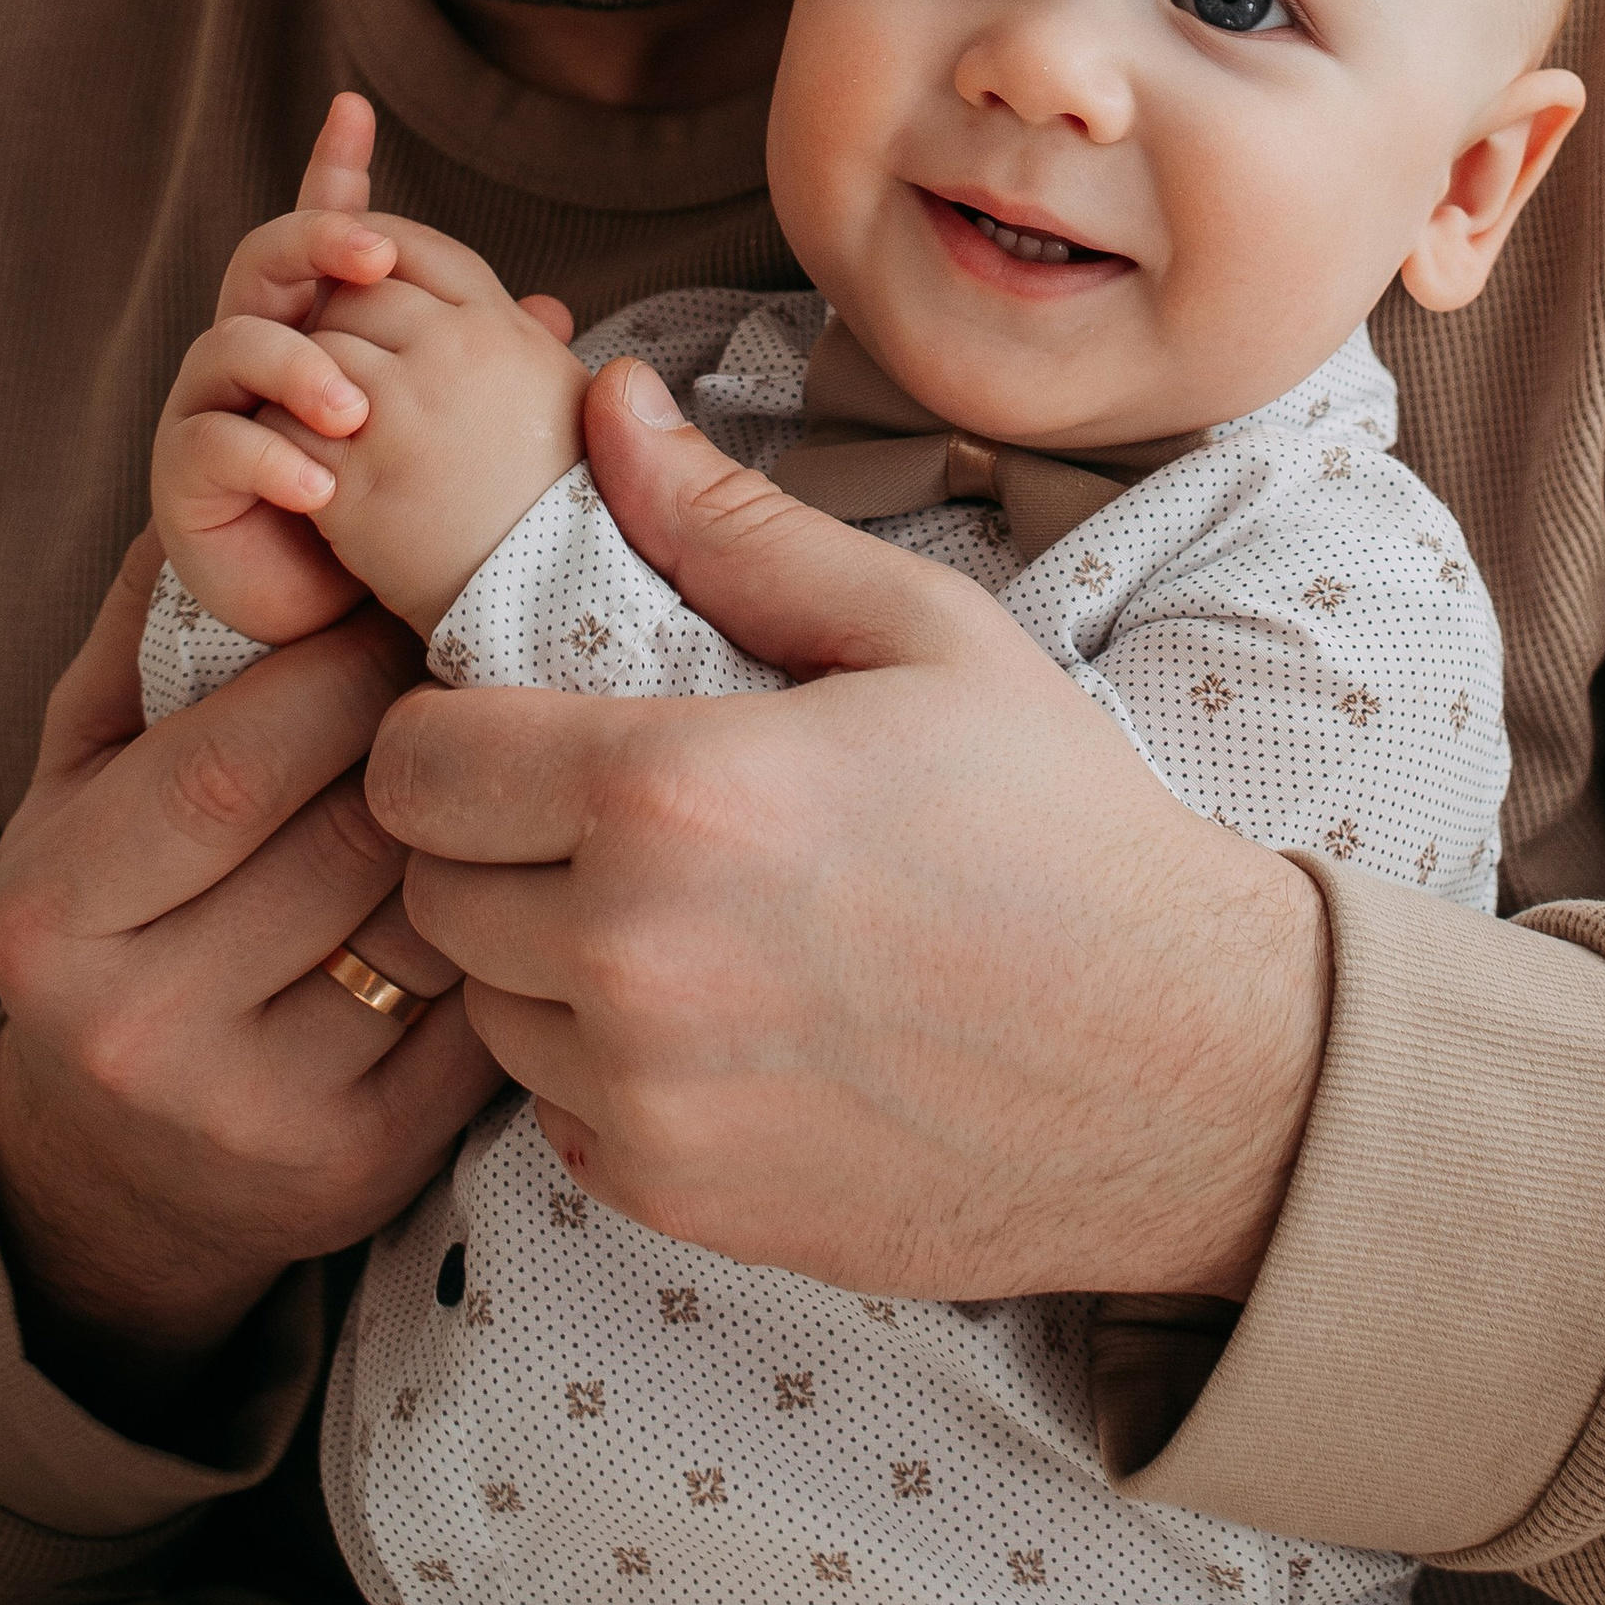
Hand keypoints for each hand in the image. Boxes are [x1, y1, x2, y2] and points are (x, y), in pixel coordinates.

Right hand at [0, 532, 503, 1402]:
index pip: (243, 754)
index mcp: (54, 904)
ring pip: (432, 919)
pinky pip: (481, 1016)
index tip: (414, 607)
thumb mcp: (88, 764)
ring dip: (498, 825)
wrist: (117, 1168)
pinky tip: (531, 877)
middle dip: (445, 733)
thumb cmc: (121, 902)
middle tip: (506, 661)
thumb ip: (151, 622)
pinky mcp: (356, 1171)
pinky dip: (521, 931)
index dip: (354, 663)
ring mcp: (246, 1113)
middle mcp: (133, 1024)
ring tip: (524, 759)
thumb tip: (239, 461)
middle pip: (354, 833)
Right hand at [154, 91, 580, 638]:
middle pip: (266, 258)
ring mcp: (214, 406)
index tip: (354, 108)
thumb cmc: (392, 510)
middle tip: (375, 257)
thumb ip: (483, 367)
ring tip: (356, 413)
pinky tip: (318, 489)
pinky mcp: (188, 476)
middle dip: (317, 241)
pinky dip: (270, 460)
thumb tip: (555, 309)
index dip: (335, 171)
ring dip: (301, 370)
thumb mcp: (448, 432)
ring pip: (236, 345)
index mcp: (321, 323)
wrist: (328, 613)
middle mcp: (257, 348)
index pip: (328, 233)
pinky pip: (217, 446)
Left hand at [365, 359, 1331, 1301]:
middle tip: (608, 813)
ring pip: (484, 1009)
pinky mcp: (676, 1199)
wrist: (1189, 1064)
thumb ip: (731, 524)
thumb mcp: (919, 632)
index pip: (416, 765)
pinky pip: (551, 1115)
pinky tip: (722, 1017)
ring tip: (679, 913)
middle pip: (429, 891)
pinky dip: (604, 1066)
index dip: (451, 731)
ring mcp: (647, 1099)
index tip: (523, 725)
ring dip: (541, 957)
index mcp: (674, 794)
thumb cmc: (1061, 827)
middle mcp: (631, 959)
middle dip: (491, 840)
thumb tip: (610, 405)